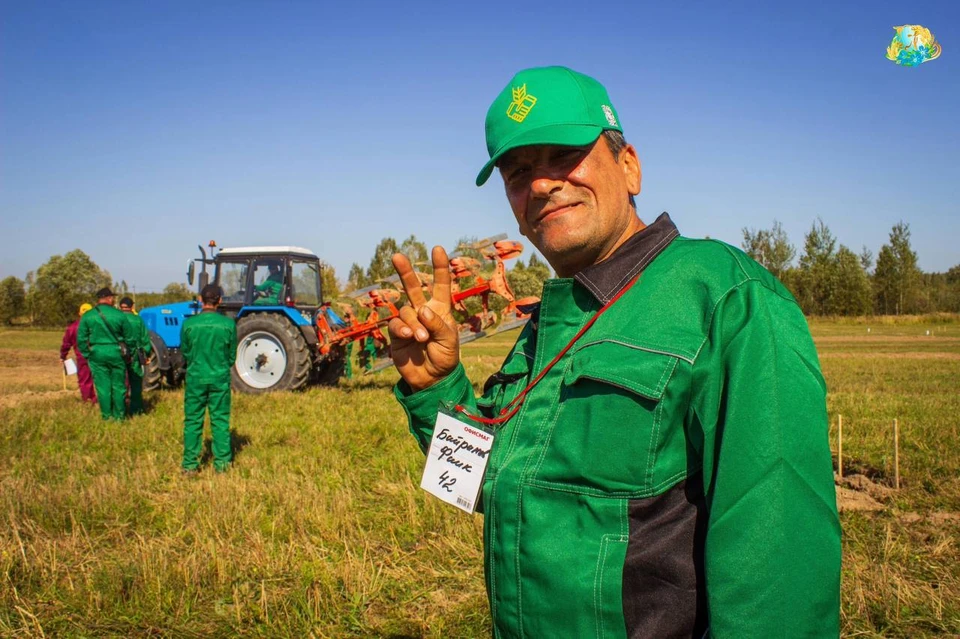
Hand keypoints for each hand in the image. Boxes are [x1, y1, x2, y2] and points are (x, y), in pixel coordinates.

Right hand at [388, 246, 458, 391]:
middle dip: (405, 271)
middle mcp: (423, 311)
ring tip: (421, 338)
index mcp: (440, 309)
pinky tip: (408, 336)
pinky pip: (396, 324)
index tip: (437, 249)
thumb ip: (437, 323)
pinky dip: (402, 329)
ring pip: (406, 311)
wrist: (433, 378)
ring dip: (414, 323)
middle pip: (413, 287)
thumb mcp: (449, 340)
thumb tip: (422, 309)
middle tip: (397, 255)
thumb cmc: (446, 357)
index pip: (440, 284)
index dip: (439, 267)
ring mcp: (408, 321)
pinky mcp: (397, 334)